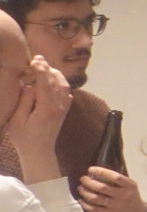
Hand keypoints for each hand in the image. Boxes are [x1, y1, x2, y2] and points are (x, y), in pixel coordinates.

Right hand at [6, 58, 72, 180]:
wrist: (39, 152)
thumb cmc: (24, 138)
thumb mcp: (17, 120)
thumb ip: (24, 101)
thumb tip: (28, 85)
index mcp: (47, 108)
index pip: (45, 84)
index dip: (41, 70)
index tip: (35, 59)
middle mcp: (59, 106)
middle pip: (56, 81)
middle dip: (47, 68)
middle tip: (37, 58)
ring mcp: (64, 107)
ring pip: (63, 84)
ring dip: (54, 73)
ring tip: (42, 66)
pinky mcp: (64, 109)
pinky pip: (65, 91)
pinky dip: (59, 81)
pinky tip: (51, 78)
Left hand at [76, 166, 146, 211]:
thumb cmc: (130, 196)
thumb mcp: (129, 186)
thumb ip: (117, 181)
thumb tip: (97, 173)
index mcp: (129, 185)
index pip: (115, 177)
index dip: (101, 172)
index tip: (91, 169)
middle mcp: (123, 195)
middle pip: (102, 187)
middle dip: (89, 182)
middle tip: (83, 179)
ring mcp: (116, 206)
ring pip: (95, 198)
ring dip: (85, 192)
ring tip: (81, 188)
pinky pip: (94, 209)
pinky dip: (85, 204)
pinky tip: (81, 200)